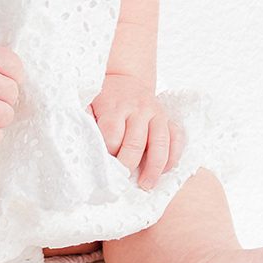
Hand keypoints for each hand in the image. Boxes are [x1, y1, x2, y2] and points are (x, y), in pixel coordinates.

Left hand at [88, 74, 183, 189]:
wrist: (126, 77)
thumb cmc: (105, 97)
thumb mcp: (89, 103)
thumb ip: (86, 121)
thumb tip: (85, 143)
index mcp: (114, 107)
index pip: (112, 137)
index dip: (109, 154)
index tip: (104, 165)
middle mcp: (138, 109)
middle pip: (135, 143)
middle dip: (128, 165)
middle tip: (122, 181)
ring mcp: (156, 113)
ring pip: (160, 144)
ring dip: (154, 168)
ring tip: (146, 185)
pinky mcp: (168, 118)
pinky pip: (177, 138)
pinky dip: (173, 156)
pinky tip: (165, 170)